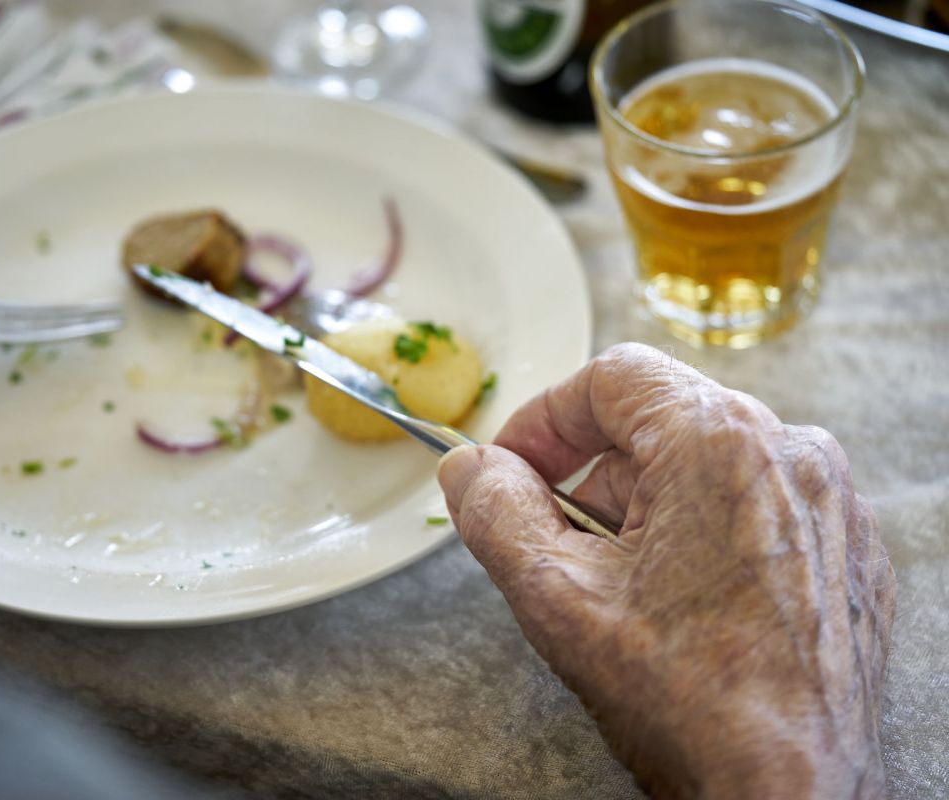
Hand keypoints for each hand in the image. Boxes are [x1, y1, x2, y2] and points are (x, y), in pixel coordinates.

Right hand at [437, 343, 894, 798]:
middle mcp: (790, 452)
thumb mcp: (556, 596)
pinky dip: (700, 533)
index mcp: (719, 441)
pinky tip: (674, 600)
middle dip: (588, 473)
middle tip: (548, 536)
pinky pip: (755, 508)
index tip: (510, 468)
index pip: (611, 378)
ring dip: (643, 508)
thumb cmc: (690, 702)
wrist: (791, 797)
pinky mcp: (844, 551)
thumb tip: (467, 466)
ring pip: (706, 466)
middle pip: (659, 421)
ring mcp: (828, 503)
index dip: (543, 419)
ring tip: (611, 584)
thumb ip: (494, 512)